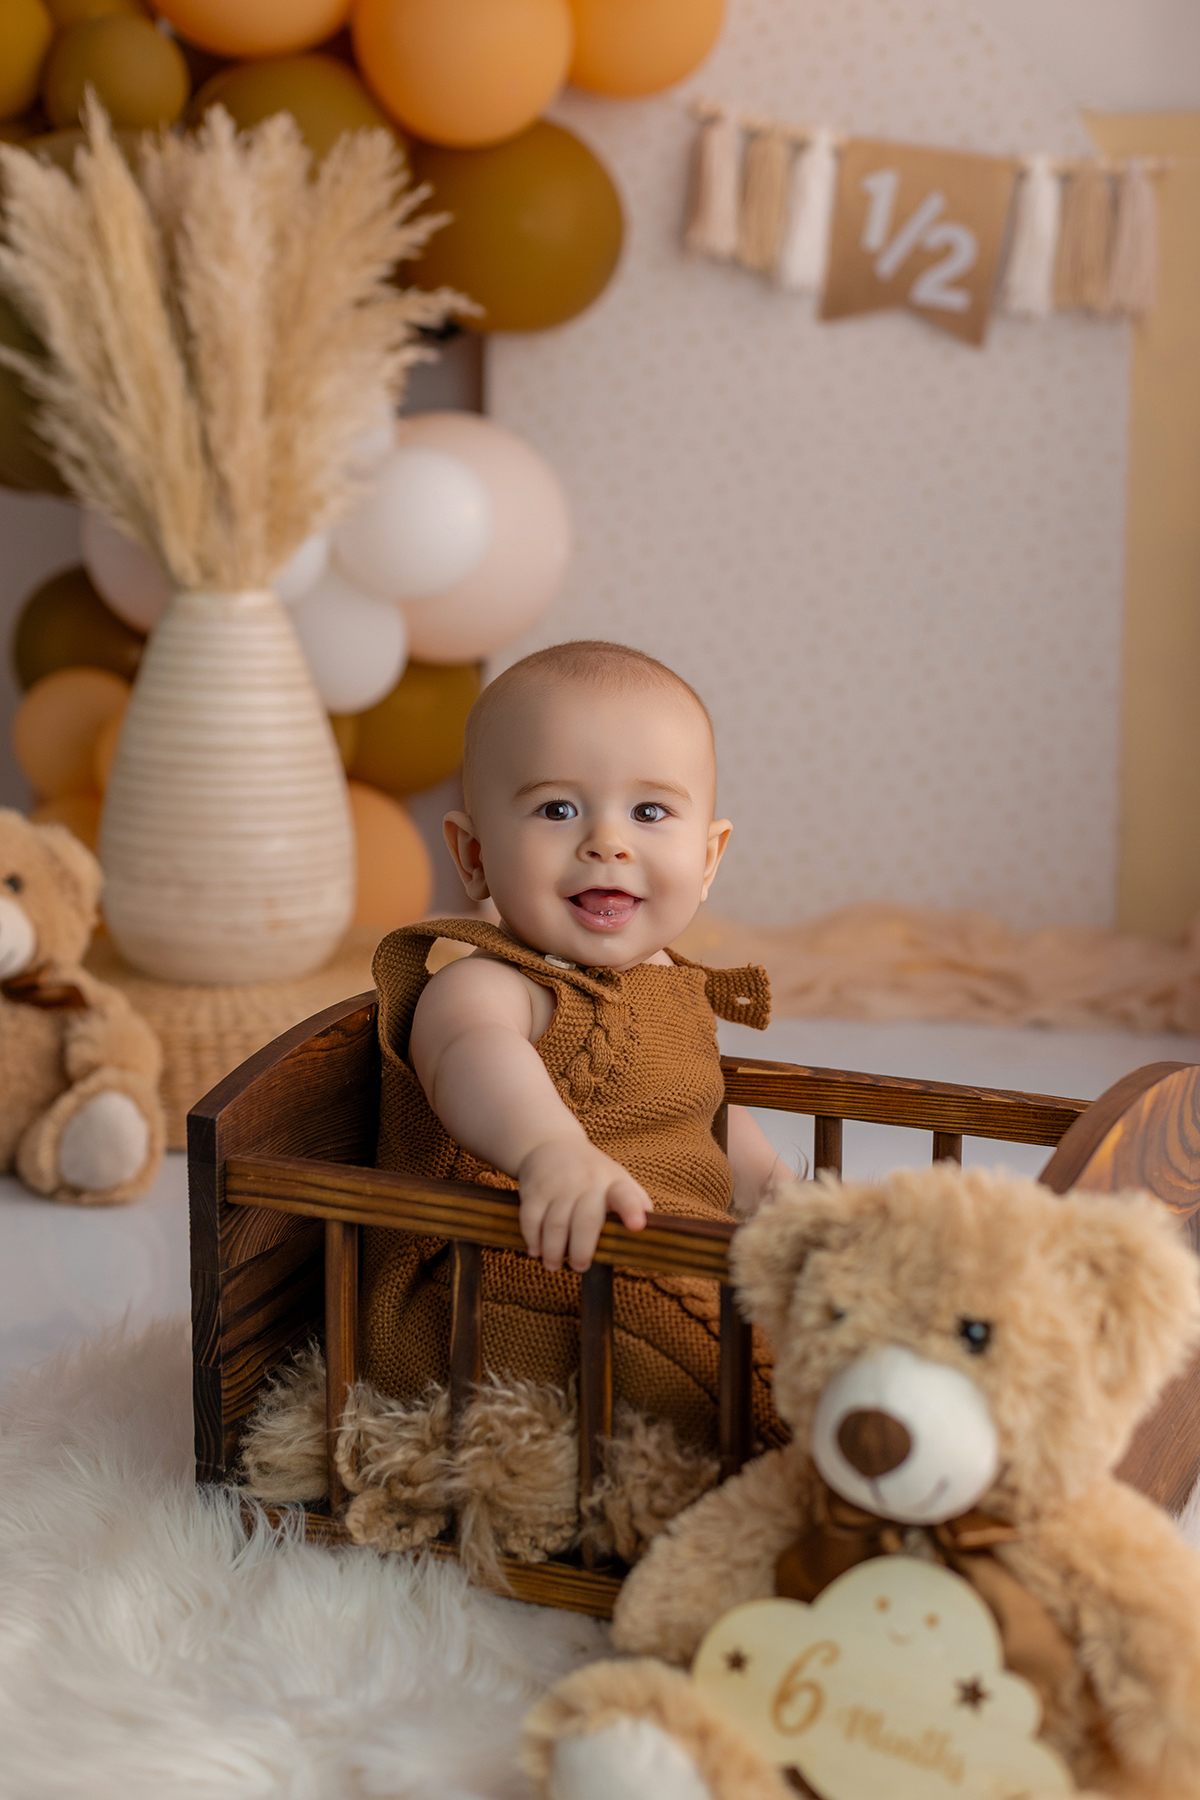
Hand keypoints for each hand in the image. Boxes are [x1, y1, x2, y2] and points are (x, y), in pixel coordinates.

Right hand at [517, 1136, 651, 1272]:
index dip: (632, 1210)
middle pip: (585, 1221)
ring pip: (555, 1224)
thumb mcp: (618, 1180)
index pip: (625, 1195)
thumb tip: (655, 1236)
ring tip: (554, 1265)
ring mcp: (559, 1185)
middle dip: (582, 1250)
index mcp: (613, 1183)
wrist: (551, 1145)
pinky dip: (532, 1239)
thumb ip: (635, 1204)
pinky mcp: (535, 1190)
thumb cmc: (592, 1173)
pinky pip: (530, 1219)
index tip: (637, 1226)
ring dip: (553, 1250)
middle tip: (580, 1266)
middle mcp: (587, 1183)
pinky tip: (536, 1250)